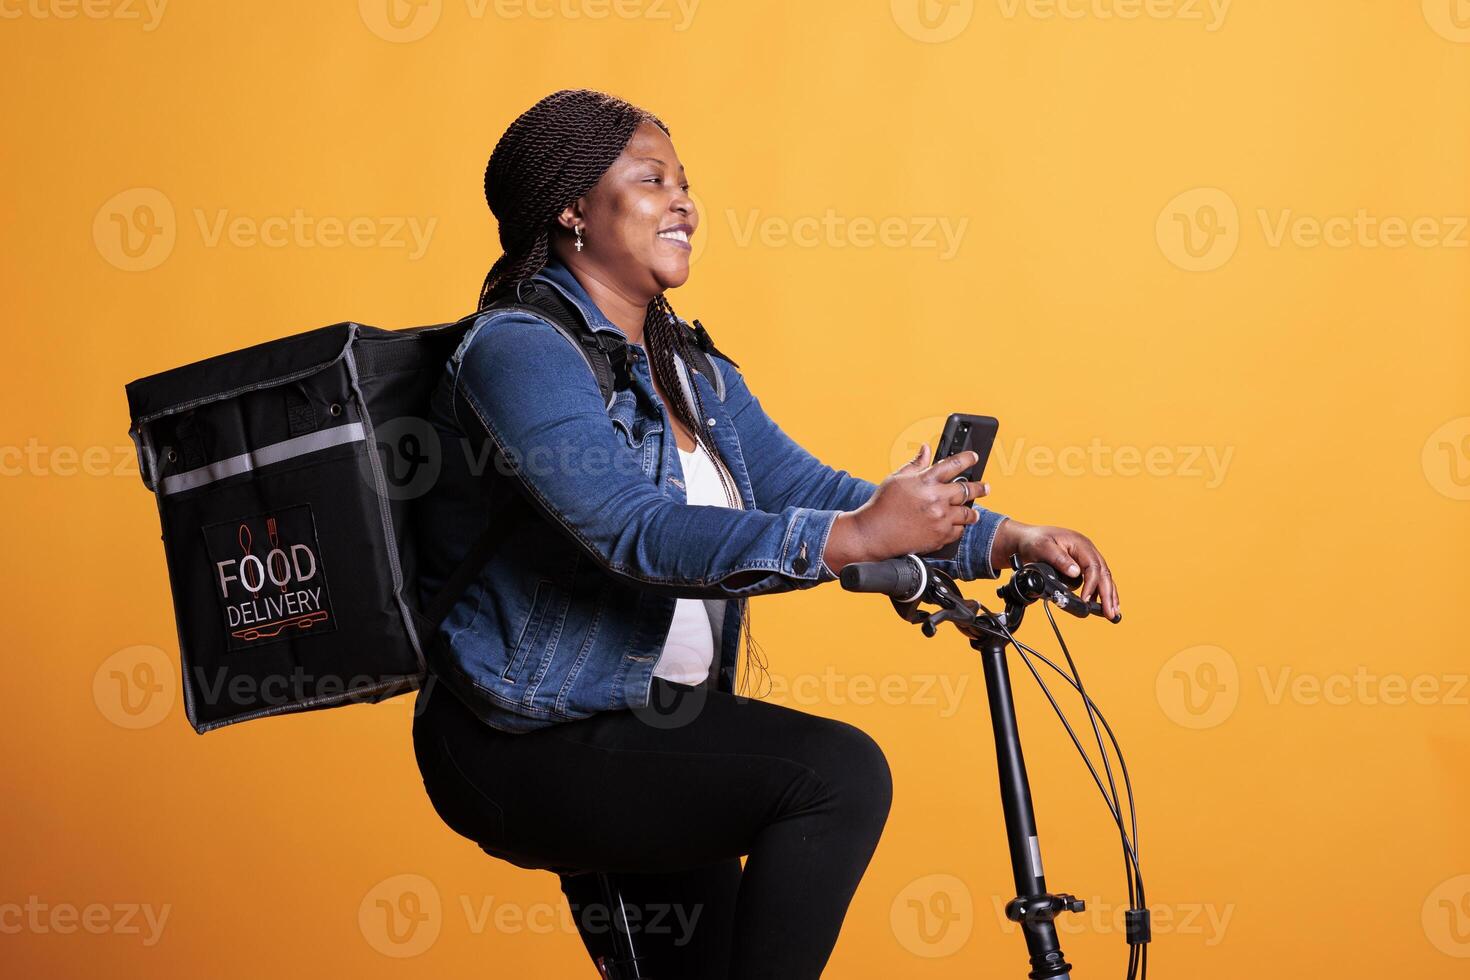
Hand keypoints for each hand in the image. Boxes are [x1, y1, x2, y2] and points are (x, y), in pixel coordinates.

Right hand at [824, 442, 989, 569]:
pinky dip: (958, 527)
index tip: (974, 457)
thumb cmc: (882, 505)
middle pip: (967, 489)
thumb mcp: (896, 478)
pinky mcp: (939, 537)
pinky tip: (957, 525)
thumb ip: (915, 463)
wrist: (874, 533)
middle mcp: (935, 499)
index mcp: (925, 481)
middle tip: (986, 487)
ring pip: (967, 513)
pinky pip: (958, 531)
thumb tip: (926, 449)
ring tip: (973, 512)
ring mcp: (939, 519)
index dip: (967, 458)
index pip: (953, 464)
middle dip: (979, 487)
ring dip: (972, 512)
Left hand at [990, 519, 1119, 619]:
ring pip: (1103, 578)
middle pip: (1104, 573)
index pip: (1093, 566)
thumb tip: (1075, 573)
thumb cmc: (1034, 540)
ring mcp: (1085, 559)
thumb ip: (1059, 559)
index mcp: (1080, 544)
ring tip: (1112, 613)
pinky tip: (1101, 605)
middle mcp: (1087, 551)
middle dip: (1108, 594)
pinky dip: (1100, 593)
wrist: (1026, 539)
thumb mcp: (1043, 547)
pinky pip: (1095, 580)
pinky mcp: (1081, 566)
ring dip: (1108, 596)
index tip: (1086, 600)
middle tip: (1110, 613)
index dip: (1092, 585)